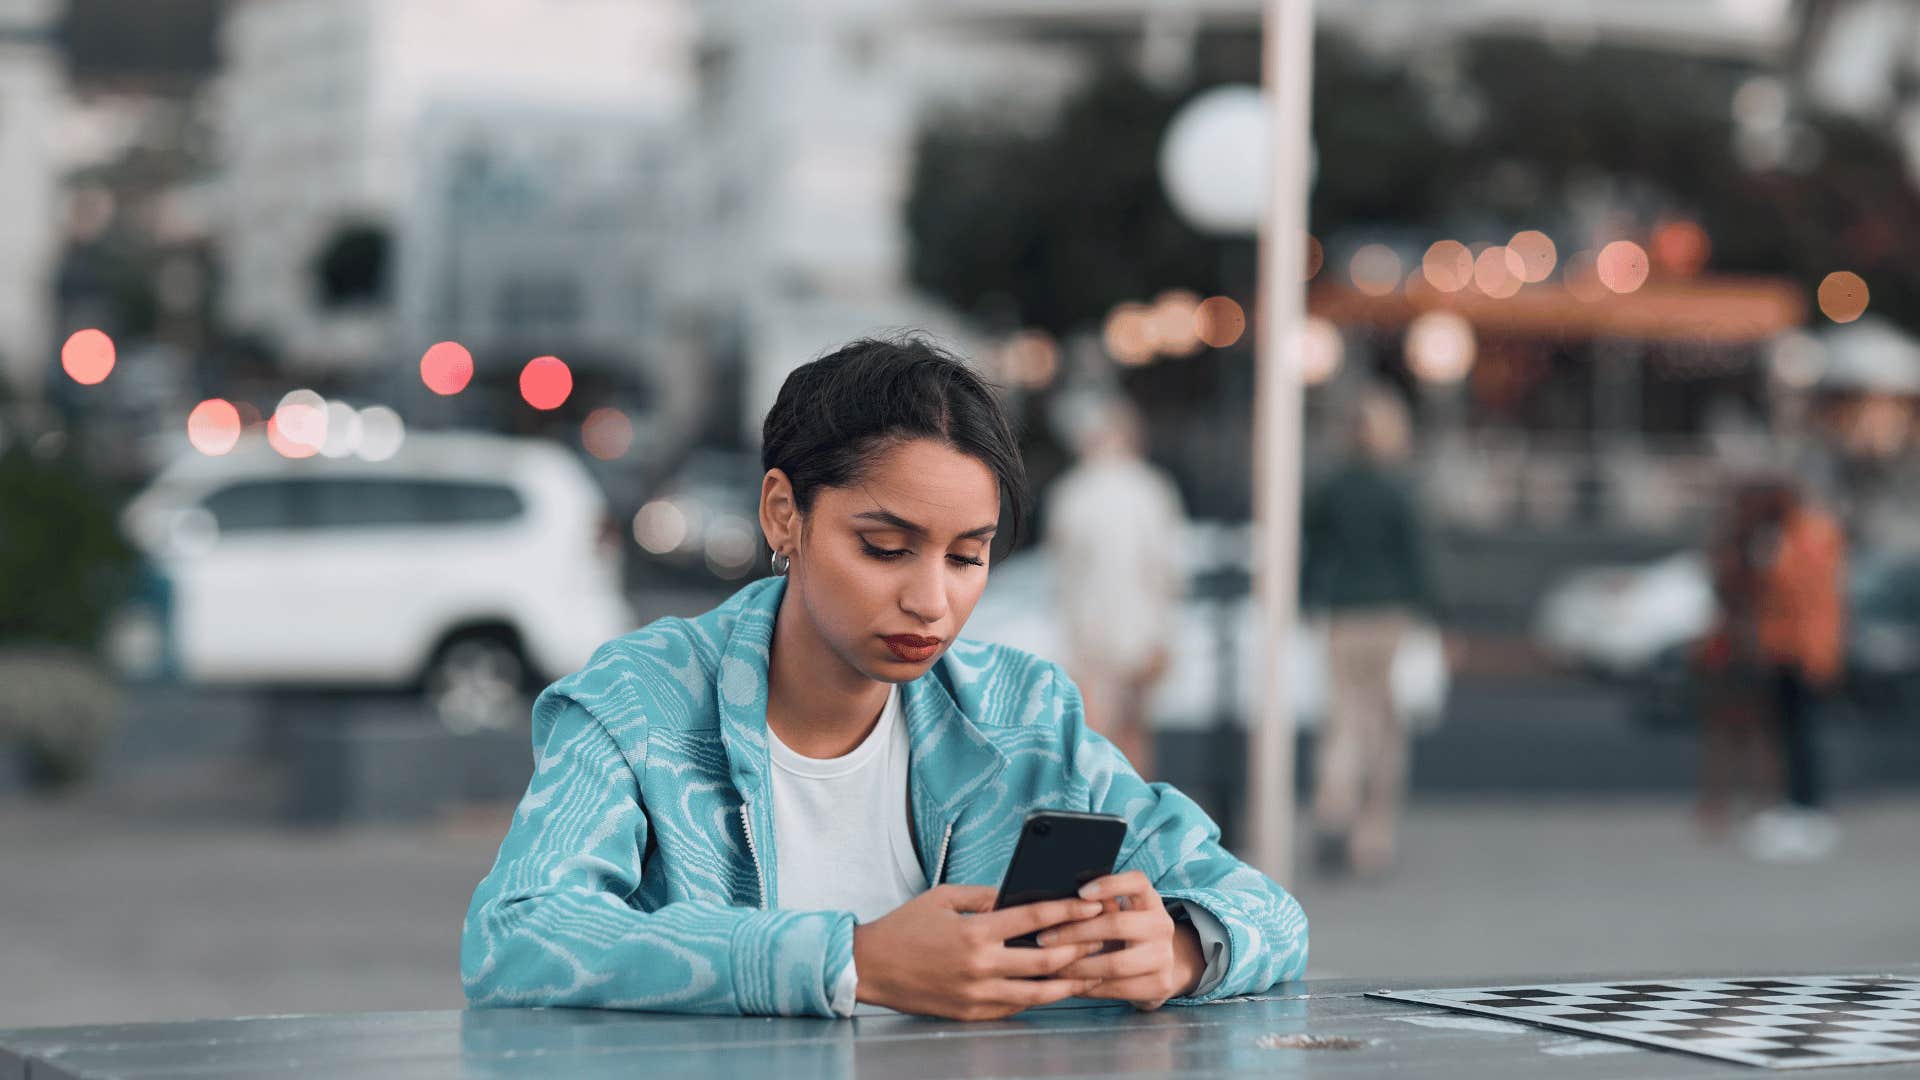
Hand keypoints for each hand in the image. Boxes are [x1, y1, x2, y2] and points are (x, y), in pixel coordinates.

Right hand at [852, 885, 1106, 1020]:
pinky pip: (1015, 1006)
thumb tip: (1017, 896)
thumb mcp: (943, 898)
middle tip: (1100, 939)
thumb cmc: (905, 928)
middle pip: (1046, 960)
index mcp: (975, 932)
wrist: (871, 967)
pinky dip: (1037, 997)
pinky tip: (1053, 989)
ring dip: (1067, 981)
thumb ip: (984, 896)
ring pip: (1037, 992)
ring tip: (1089, 971)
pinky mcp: (972, 1014)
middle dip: (1078, 948)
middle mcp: (981, 966)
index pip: (1035, 919)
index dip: (1068, 912)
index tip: (1091, 906)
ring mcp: (977, 994)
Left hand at [1036, 871, 1204, 1010]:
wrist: (1160, 966)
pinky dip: (1088, 987)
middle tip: (1044, 939)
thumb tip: (1062, 900)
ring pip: (1114, 964)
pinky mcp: (1159, 985)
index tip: (1080, 892)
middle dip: (1074, 932)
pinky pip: (1116, 988)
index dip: (1109, 884)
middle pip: (1117, 924)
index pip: (1137, 881)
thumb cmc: (1126, 932)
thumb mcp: (1119, 912)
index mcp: (1150, 900)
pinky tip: (1070, 983)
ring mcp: (1164, 957)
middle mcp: (1161, 925)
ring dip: (1077, 967)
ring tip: (1051, 967)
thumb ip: (1099, 905)